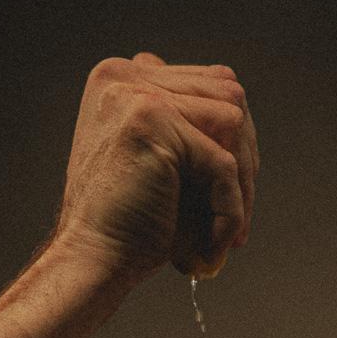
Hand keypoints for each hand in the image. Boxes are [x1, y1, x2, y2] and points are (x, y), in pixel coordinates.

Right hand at [53, 52, 258, 283]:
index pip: (207, 84)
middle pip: (227, 94)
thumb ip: (189, 129)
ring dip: (242, 183)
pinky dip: (230, 208)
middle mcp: (124, 77)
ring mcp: (137, 95)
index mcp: (121, 80)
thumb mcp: (158, 164)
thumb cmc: (125, 226)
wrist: (91, 260)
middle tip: (241, 213)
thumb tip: (242, 121)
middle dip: (245, 157)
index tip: (236, 187)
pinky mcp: (154, 124)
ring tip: (230, 232)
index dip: (232, 138)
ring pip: (233, 122)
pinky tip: (215, 243)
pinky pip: (223, 163)